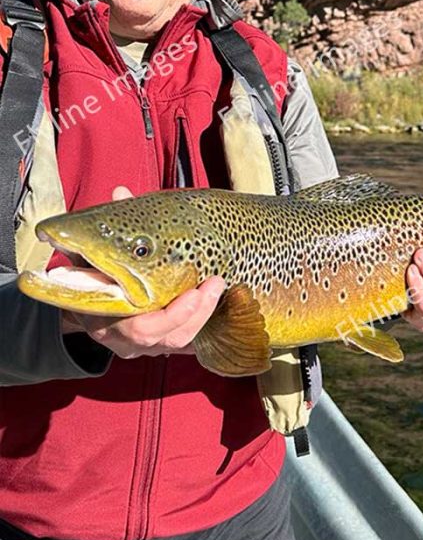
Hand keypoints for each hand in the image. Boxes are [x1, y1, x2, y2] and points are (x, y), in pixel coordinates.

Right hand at [61, 186, 226, 358]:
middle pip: (168, 339)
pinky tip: (223, 310)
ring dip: (204, 316)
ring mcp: (143, 346)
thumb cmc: (91, 274)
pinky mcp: (160, 344)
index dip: (172, 316)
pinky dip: (205, 329)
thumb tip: (121, 193)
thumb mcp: (94, 255)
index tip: (194, 292)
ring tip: (218, 287)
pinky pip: (187, 345)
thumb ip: (109, 230)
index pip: (142, 329)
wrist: (81, 302)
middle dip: (196, 314)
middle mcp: (125, 340)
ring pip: (180, 342)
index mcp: (105, 319)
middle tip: (215, 285)